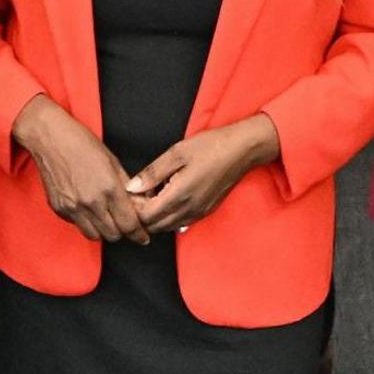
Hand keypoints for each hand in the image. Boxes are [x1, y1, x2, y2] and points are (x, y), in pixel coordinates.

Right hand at [16, 97, 149, 244]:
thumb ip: (126, 186)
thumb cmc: (82, 144)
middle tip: (123, 223)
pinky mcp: (59, 209)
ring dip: (103, 230)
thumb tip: (140, 205)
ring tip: (105, 217)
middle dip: (122, 231)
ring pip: (95, 236)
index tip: (142, 236)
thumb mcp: (112, 161)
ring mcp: (73, 208)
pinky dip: (86, 222)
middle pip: (113, 235)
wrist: (50, 139)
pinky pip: (78, 225)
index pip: (129, 224)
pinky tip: (87, 207)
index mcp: (109, 188)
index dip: (139, 234)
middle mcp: (91, 202)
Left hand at [131, 116, 279, 236]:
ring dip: (155, 216)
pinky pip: (180, 223)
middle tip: (139, 193)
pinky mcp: (205, 212)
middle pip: (154, 226)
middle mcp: (189, 210)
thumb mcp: (176, 153)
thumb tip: (131, 187)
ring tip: (154, 192)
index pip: (146, 216)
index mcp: (179, 195)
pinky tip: (169, 196)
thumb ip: (152, 173)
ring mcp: (198, 214)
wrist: (242, 151)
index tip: (132, 191)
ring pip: (167, 227)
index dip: (133, 207)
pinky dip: (168, 216)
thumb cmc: (211, 147)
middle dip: (142, 214)